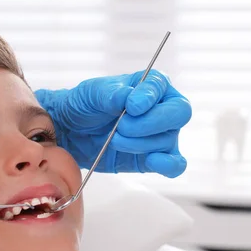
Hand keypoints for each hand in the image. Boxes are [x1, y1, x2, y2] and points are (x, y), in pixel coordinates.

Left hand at [36, 70, 191, 176]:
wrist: (72, 131)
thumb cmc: (86, 104)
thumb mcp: (94, 93)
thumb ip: (114, 94)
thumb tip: (130, 98)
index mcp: (151, 85)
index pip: (161, 87)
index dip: (149, 98)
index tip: (130, 107)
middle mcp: (162, 108)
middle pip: (178, 114)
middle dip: (149, 123)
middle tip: (121, 127)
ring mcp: (161, 134)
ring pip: (168, 140)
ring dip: (138, 143)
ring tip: (114, 140)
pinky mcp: (154, 158)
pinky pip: (175, 165)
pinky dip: (168, 165)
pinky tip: (152, 162)